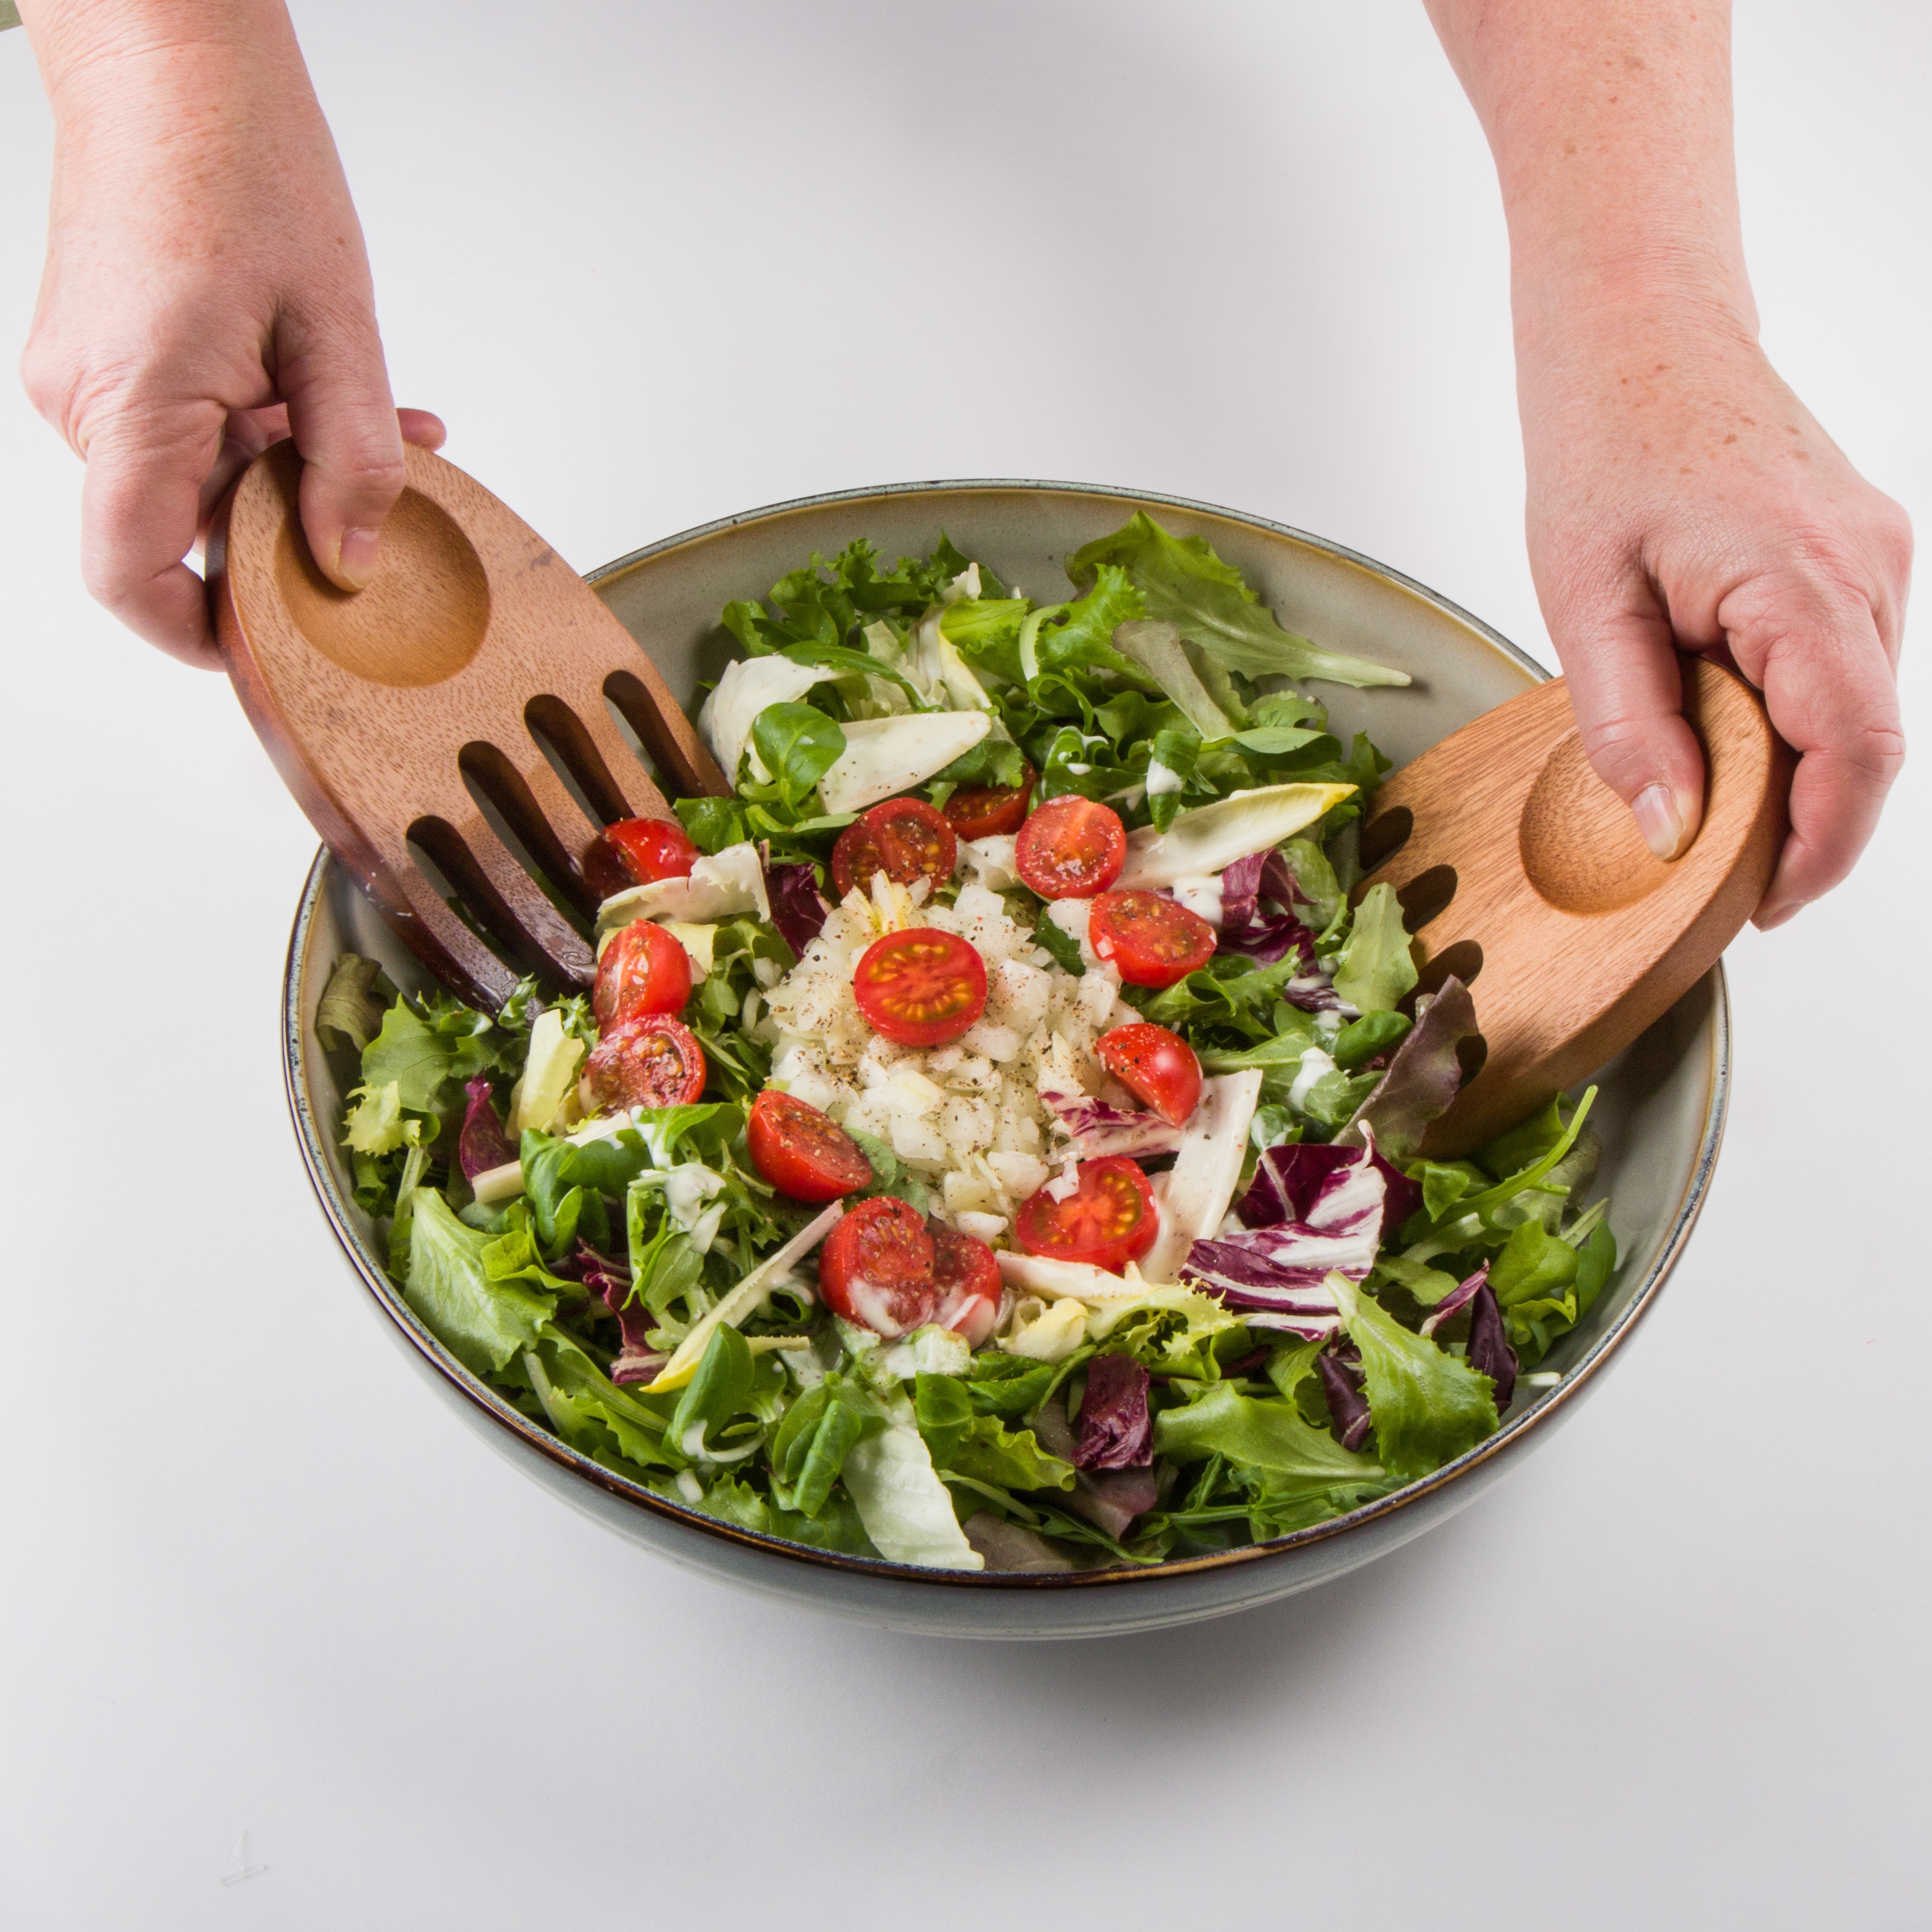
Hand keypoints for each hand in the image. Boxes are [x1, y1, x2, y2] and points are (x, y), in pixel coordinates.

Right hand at [16, 0, 443, 669]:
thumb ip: (351, 460)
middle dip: (288, 535)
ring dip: (288, 474)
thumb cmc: (241, 159)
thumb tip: (351, 560)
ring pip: (192, 480)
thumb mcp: (336, 329)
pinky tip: (326, 398)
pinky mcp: (103, 357)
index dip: (207, 635)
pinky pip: (182, 431)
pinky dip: (258, 431)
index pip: (135, 578)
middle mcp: (84, 403)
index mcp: (133, 404)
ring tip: (379, 428)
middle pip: (179, 533)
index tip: (284, 645)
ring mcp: (84, 379)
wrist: (171, 55)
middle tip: (383, 507)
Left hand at [1519, 307, 1909, 926]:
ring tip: (1707, 798)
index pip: (1857, 751)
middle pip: (1865, 741)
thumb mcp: (1584, 599)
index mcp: (1805, 580)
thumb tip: (1670, 830)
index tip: (1764, 905)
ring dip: (1793, 769)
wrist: (1639, 331)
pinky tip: (1722, 721)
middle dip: (1802, 824)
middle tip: (1716, 876)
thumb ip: (1628, 723)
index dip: (1821, 847)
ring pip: (1856, 707)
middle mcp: (1870, 568)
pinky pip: (1841, 664)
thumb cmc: (1604, 442)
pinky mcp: (1859, 553)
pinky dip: (1792, 715)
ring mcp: (1876, 556)